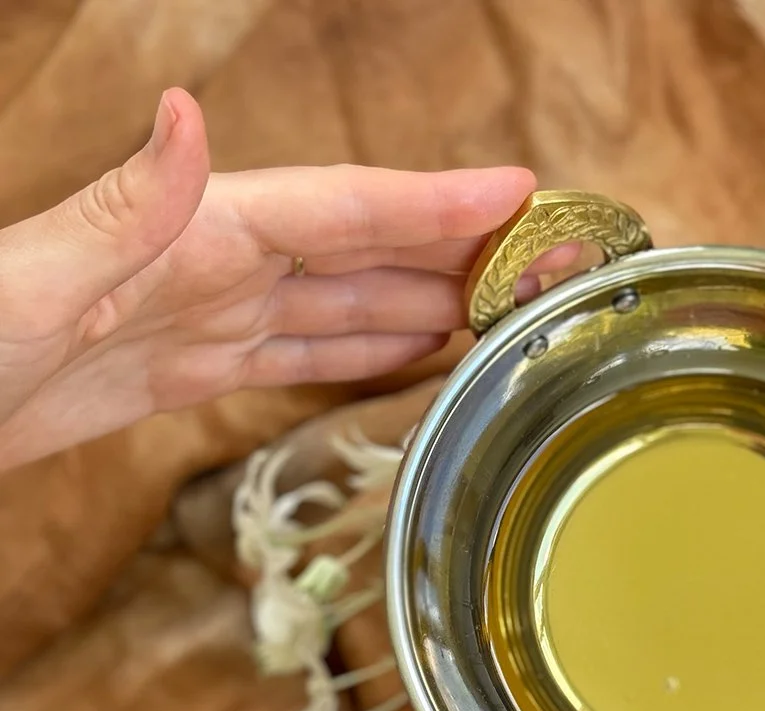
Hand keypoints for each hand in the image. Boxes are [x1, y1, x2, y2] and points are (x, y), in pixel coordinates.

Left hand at [0, 89, 542, 467]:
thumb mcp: (26, 285)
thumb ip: (119, 213)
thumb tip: (185, 116)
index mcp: (192, 235)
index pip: (341, 210)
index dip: (435, 203)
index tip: (521, 197)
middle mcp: (215, 267)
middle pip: (364, 248)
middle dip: (459, 248)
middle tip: (545, 257)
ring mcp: (208, 319)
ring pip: (344, 302)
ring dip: (426, 301)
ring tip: (502, 309)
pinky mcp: (193, 372)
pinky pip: (300, 354)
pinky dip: (362, 351)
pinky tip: (410, 352)